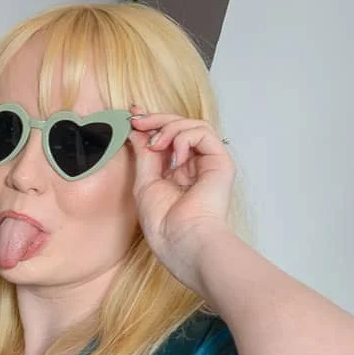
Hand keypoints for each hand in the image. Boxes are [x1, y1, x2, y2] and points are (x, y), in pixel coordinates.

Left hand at [129, 106, 236, 289]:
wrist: (182, 240)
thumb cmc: (165, 224)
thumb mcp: (145, 182)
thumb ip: (144, 154)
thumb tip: (137, 130)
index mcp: (178, 172)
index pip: (168, 138)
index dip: (151, 122)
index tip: (133, 114)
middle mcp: (195, 165)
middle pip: (181, 127)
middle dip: (157, 119)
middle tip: (138, 120)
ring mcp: (209, 163)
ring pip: (194, 125)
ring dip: (170, 128)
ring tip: (156, 144)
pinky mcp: (221, 162)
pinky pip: (204, 133)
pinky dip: (184, 138)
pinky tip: (175, 157)